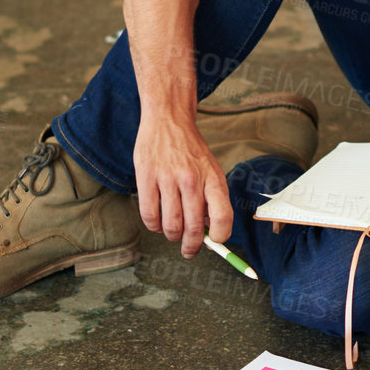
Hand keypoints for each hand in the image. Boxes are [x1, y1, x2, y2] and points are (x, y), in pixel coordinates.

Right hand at [133, 113, 232, 257]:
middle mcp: (192, 180)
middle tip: (189, 250)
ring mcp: (167, 178)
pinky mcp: (146, 177)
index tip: (214, 242)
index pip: (223, 217)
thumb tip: (208, 232)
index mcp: (213, 178)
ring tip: (172, 232)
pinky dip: (154, 226)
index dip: (220, 238)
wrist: (168, 119)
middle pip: (194, 229)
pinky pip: (149, 216)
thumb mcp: (210, 169)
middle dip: (192, 247)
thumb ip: (212, 198)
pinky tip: (157, 221)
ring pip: (170, 226)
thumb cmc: (191, 151)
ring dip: (172, 236)